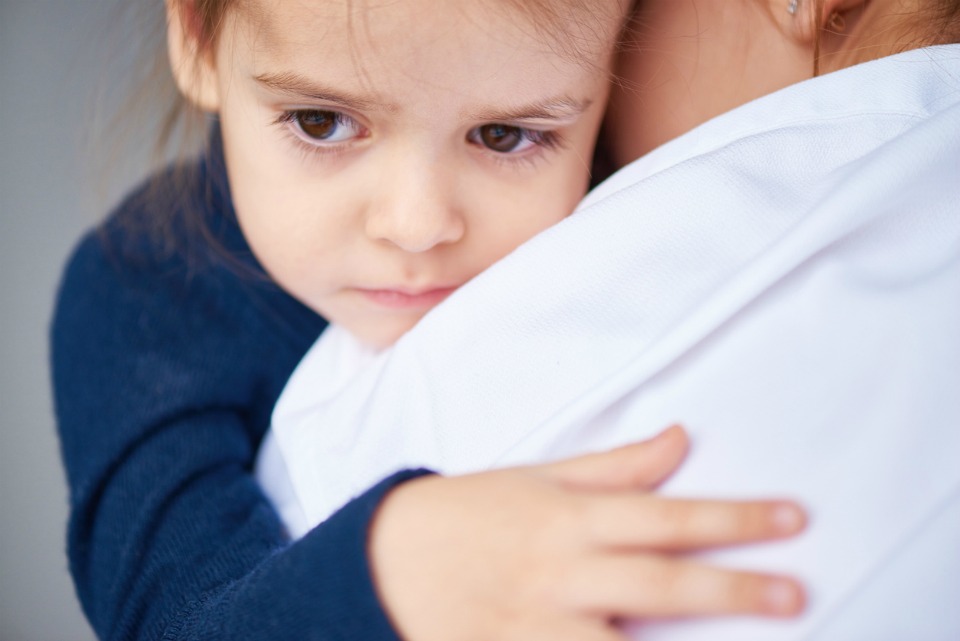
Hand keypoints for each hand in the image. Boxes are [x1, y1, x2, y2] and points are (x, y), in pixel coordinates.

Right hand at [368, 425, 805, 640]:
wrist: (382, 560)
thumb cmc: (467, 514)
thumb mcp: (537, 480)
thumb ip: (615, 466)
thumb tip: (680, 438)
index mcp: (569, 518)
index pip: (667, 514)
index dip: (734, 517)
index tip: (791, 519)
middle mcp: (561, 571)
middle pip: (661, 580)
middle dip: (734, 587)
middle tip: (794, 595)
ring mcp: (537, 624)